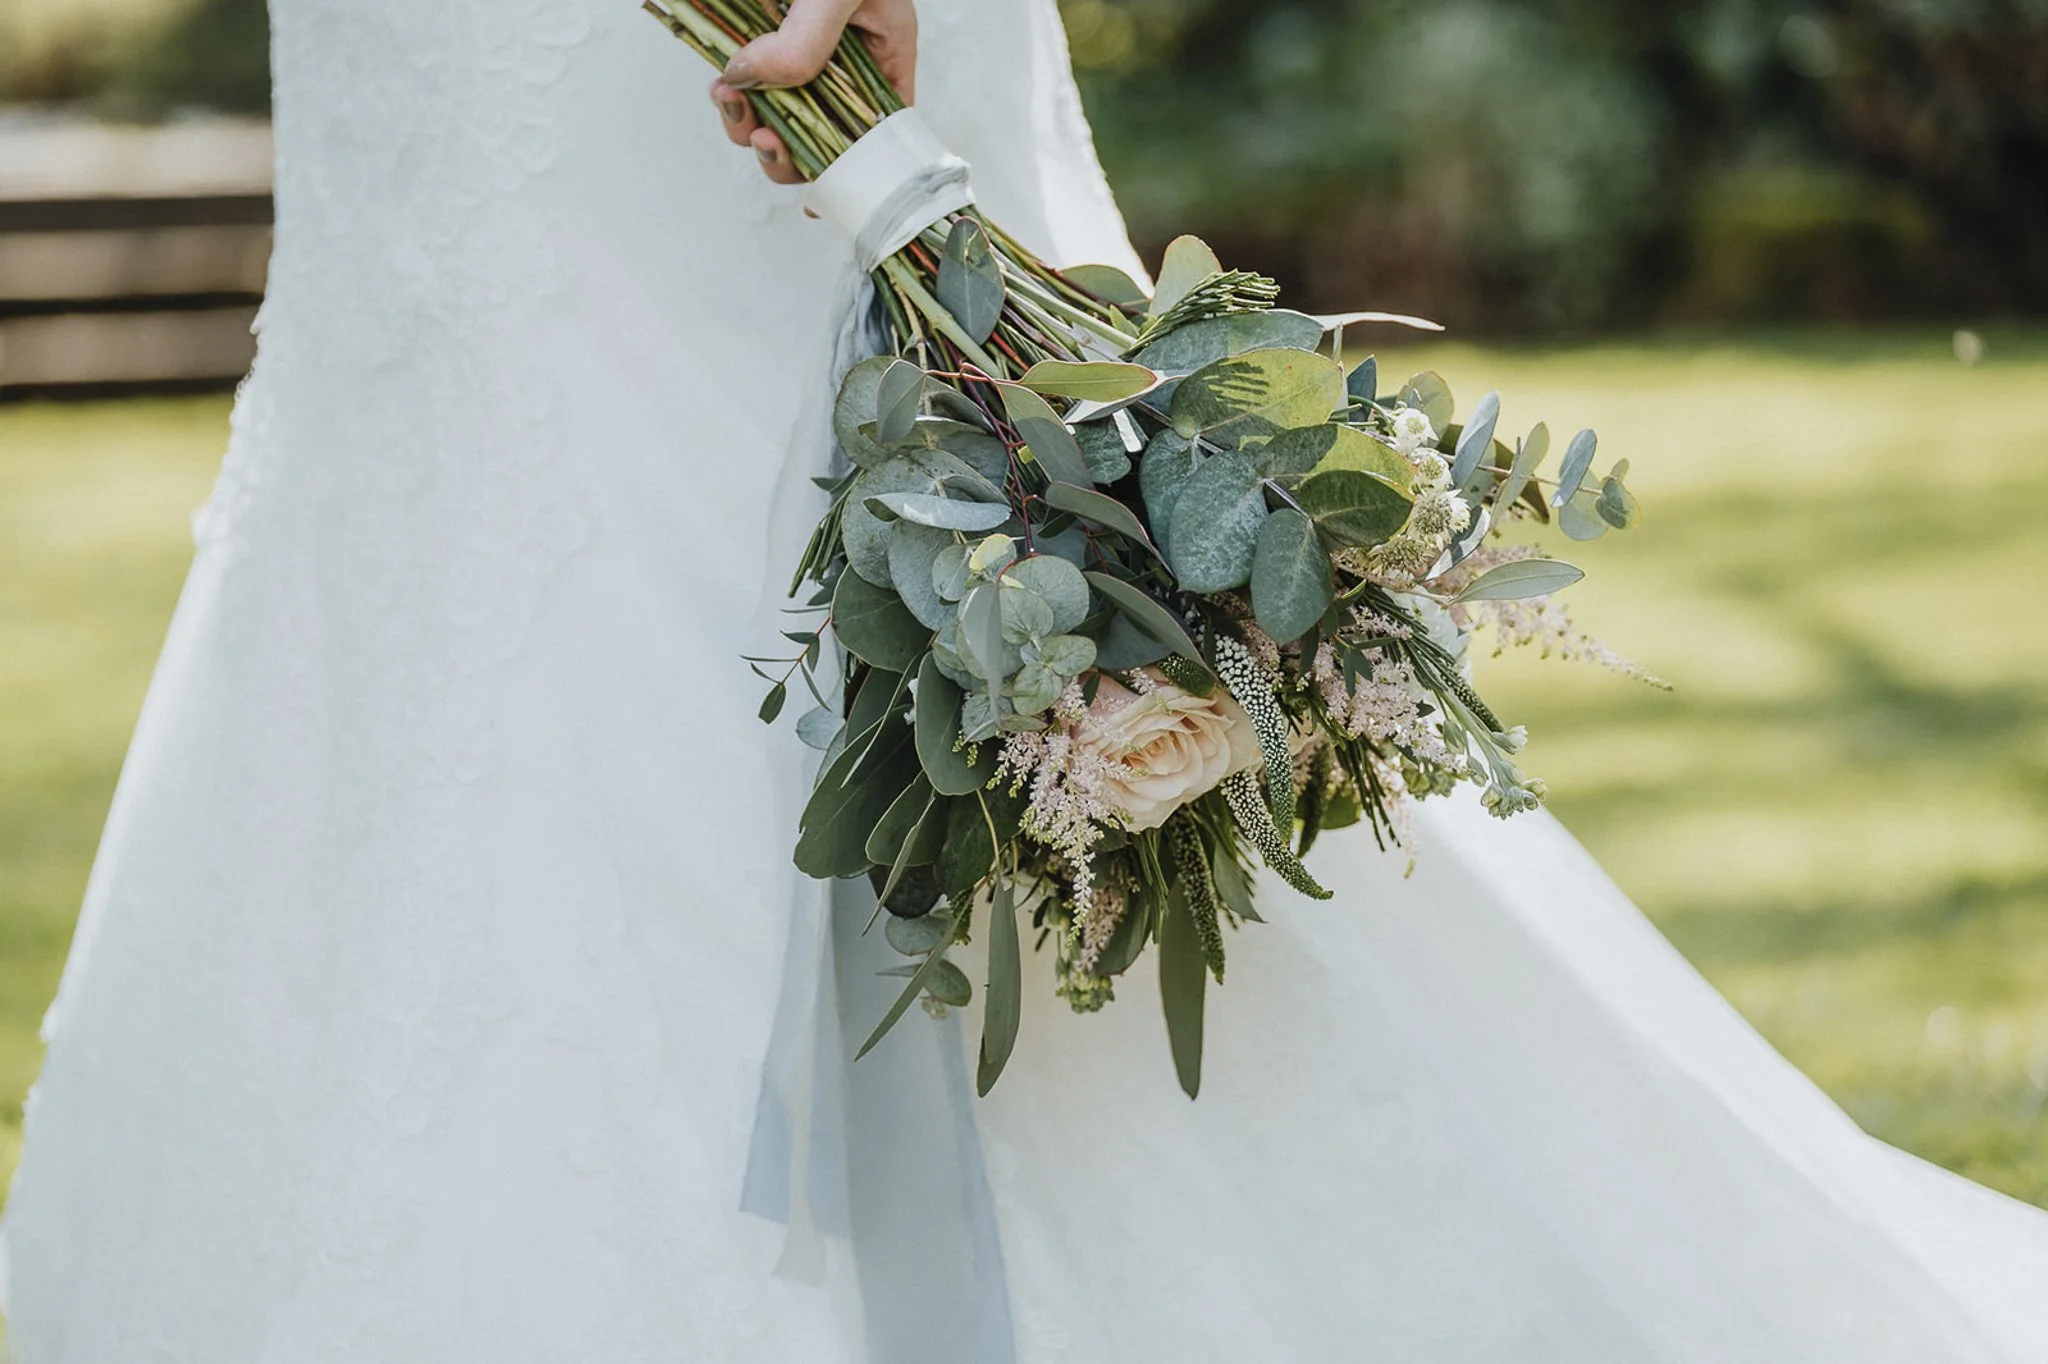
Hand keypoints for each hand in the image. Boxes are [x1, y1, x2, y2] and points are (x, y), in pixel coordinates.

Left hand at [709, 0, 917, 185]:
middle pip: (817, 132)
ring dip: (748, 118)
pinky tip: (721, 82)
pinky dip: (732, 86)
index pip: (874, 132)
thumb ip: (806, 41)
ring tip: (726, 97)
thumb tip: (751, 78)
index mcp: (882, 56)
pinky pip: (747, 75)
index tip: (816, 202)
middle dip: (784, 148)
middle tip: (762, 138)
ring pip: (776, 109)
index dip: (848, 173)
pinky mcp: (765, 32)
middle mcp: (844, 62)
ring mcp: (803, 50)